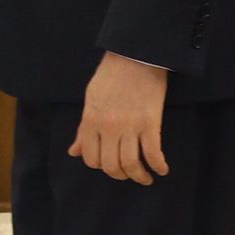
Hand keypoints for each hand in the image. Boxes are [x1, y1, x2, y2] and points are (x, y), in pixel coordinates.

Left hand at [69, 52, 169, 183]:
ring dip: (139, 176)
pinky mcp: (150, 123)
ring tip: (144, 178)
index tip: (108, 165)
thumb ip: (83, 129)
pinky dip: (158, 166)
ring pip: (131, 164)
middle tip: (128, 174)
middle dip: (120, 175)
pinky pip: (153, 153)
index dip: (99, 165)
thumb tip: (73, 152)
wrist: (134, 56)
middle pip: (111, 166)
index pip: (90, 158)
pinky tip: (161, 169)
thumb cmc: (110, 76)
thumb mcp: (90, 100)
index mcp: (90, 121)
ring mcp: (130, 127)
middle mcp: (108, 128)